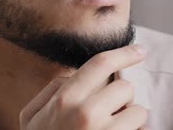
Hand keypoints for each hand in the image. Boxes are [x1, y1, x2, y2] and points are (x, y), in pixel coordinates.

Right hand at [19, 44, 148, 129]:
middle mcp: (87, 114)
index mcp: (65, 99)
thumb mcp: (33, 116)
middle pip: (125, 88)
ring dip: (131, 118)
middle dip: (122, 97)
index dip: (124, 53)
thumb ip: (53, 90)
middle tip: (110, 109)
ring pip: (138, 112)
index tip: (140, 50)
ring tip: (113, 129)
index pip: (101, 64)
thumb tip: (75, 74)